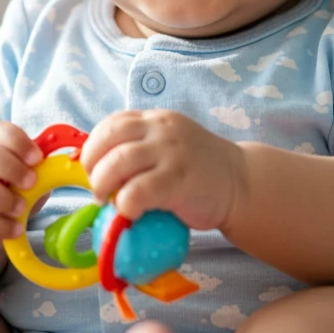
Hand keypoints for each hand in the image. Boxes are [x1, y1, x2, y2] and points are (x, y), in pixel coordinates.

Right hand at [0, 121, 42, 250]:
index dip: (18, 142)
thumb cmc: (5, 189)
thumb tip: (72, 159)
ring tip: (21, 209)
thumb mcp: (23, 173)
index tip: (37, 158)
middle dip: (10, 168)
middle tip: (31, 183)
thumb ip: (40, 166)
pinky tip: (15, 228)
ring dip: (1, 198)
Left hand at [79, 110, 245, 229]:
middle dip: (93, 168)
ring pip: (118, 162)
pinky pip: (138, 191)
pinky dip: (125, 204)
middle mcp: (161, 129)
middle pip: (108, 140)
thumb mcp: (167, 147)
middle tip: (99, 190)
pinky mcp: (179, 179)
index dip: (93, 148)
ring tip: (109, 202)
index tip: (94, 169)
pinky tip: (131, 212)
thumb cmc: (197, 170)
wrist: (240, 182)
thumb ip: (139, 151)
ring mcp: (171, 152)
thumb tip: (98, 174)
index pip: (111, 123)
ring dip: (103, 185)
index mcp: (154, 120)